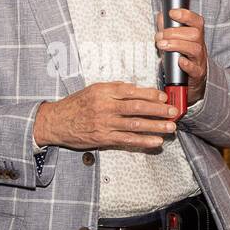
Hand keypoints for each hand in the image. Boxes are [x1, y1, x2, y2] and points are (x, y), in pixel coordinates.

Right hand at [34, 82, 178, 151]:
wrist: (56, 122)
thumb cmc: (75, 105)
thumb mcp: (92, 90)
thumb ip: (113, 89)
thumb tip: (134, 88)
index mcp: (102, 91)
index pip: (130, 91)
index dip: (149, 94)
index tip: (163, 97)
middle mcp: (104, 106)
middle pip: (136, 107)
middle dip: (158, 110)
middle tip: (173, 111)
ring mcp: (104, 123)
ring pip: (135, 124)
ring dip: (155, 126)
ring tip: (170, 127)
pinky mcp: (103, 138)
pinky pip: (127, 140)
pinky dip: (144, 141)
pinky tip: (156, 141)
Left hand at [156, 7, 207, 107]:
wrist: (192, 78)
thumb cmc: (181, 55)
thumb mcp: (174, 40)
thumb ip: (167, 27)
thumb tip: (161, 16)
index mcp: (195, 35)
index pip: (196, 21)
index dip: (185, 15)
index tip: (172, 13)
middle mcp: (199, 45)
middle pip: (194, 34)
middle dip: (174, 33)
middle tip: (159, 36)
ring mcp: (199, 59)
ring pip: (194, 49)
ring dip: (176, 45)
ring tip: (161, 45)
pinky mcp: (196, 73)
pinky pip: (194, 69)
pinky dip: (186, 64)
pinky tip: (179, 61)